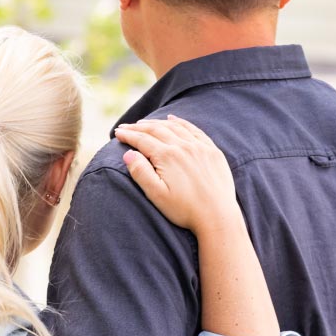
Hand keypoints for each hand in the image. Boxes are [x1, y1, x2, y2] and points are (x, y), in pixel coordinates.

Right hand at [115, 116, 238, 234]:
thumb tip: (128, 153)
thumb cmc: (184, 210)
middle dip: (138, 127)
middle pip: (156, 130)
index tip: (117, 133)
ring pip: (174, 127)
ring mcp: (199, 147)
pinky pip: (193, 129)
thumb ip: (140, 172)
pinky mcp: (212, 151)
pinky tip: (172, 119)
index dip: (128, 135)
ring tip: (143, 123)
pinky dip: (180, 122)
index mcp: (167, 156)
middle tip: (125, 127)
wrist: (218, 216)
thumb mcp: (156, 195)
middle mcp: (183, 146)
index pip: (142, 140)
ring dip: (156, 122)